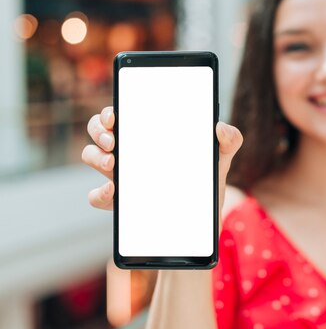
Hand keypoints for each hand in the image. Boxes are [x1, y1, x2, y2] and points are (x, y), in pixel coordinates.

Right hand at [81, 107, 242, 223]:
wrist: (204, 216)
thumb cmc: (207, 178)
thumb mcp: (220, 157)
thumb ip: (229, 139)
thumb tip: (220, 128)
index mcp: (148, 134)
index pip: (120, 115)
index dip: (110, 112)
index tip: (115, 116)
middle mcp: (130, 151)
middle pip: (99, 131)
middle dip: (99, 131)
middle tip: (115, 141)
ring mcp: (122, 175)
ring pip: (92, 157)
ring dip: (96, 157)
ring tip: (113, 164)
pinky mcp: (121, 202)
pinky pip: (98, 196)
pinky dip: (100, 193)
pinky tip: (113, 192)